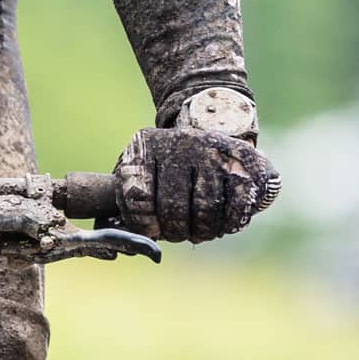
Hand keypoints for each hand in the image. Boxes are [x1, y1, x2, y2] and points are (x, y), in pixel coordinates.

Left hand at [110, 126, 279, 242]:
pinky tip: (220, 223)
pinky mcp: (245, 162)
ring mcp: (213, 151)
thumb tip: (113, 233)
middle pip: (173, 208)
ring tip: (198, 230)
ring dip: (202, 231)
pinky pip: (236, 207)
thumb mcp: (140, 171)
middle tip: (177, 233)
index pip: (136, 196)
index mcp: (145, 146)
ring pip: (205, 211)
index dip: (143, 223)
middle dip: (175, 231)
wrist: (212, 126)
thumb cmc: (168, 165)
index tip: (151, 229)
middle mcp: (179, 143)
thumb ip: (127, 201)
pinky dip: (228, 224)